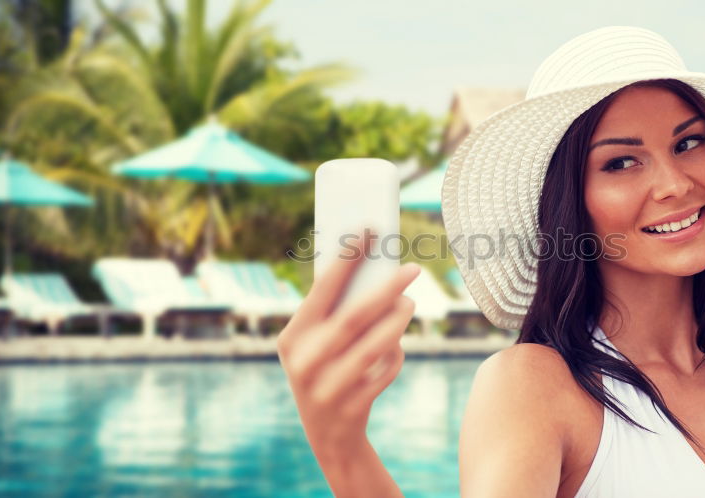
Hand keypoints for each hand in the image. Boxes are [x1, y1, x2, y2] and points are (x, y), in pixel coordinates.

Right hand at [276, 229, 419, 457]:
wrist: (328, 437)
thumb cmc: (326, 372)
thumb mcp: (316, 345)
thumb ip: (335, 314)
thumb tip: (374, 269)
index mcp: (292, 338)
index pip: (322, 290)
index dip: (347, 258)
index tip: (369, 229)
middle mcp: (305, 364)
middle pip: (354, 318)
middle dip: (386, 289)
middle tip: (411, 269)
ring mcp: (327, 389)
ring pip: (373, 346)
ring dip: (398, 320)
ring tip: (409, 301)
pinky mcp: (352, 408)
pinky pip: (384, 370)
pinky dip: (395, 353)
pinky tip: (396, 344)